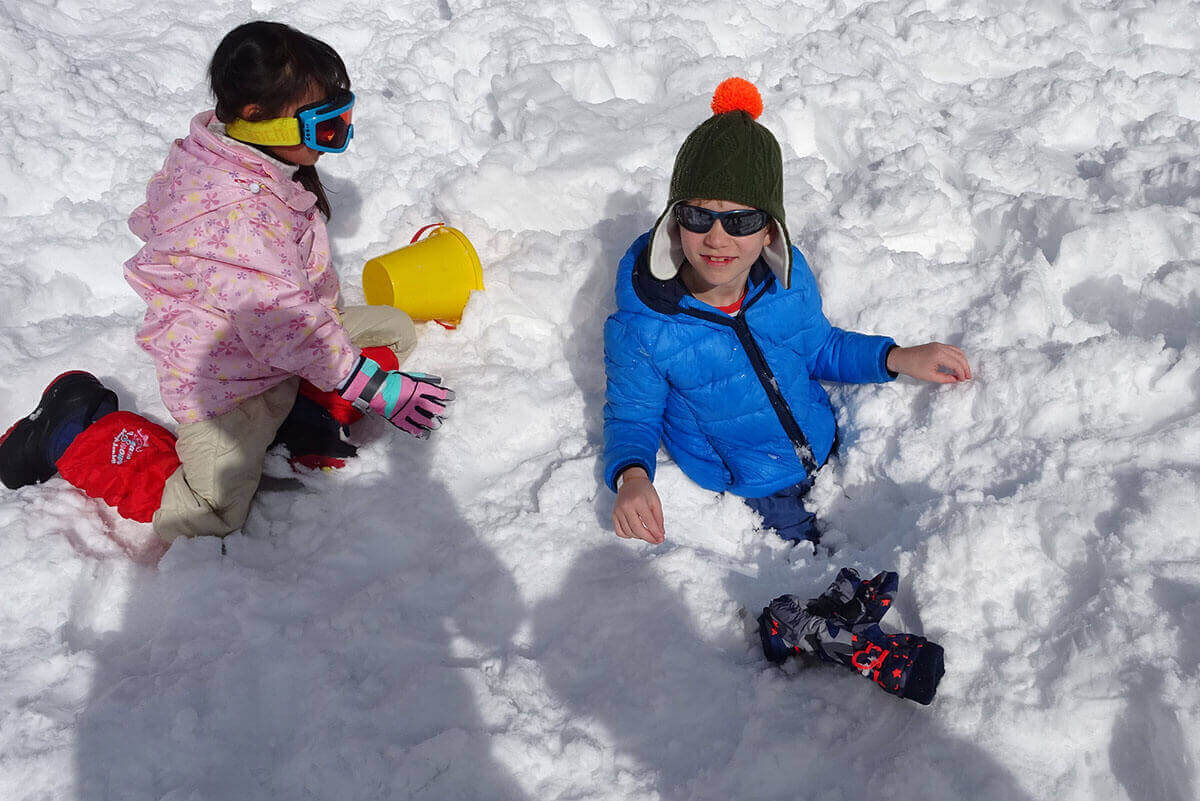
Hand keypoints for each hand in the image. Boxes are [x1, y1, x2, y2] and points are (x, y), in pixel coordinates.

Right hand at [339, 356, 454, 438]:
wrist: (376, 388)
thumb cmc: (393, 380)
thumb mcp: (411, 376)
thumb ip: (424, 380)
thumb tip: (438, 382)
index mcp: (419, 388)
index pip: (439, 393)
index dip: (448, 396)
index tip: (452, 397)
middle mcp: (416, 400)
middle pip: (435, 409)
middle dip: (443, 412)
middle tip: (445, 413)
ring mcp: (408, 411)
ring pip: (426, 420)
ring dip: (434, 423)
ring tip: (437, 424)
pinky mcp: (400, 420)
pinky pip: (413, 429)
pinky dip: (421, 432)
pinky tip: (426, 434)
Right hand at [612, 467, 664, 543]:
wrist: (631, 483)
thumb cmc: (645, 491)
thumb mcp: (655, 501)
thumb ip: (659, 518)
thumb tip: (660, 534)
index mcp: (639, 501)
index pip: (648, 522)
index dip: (656, 533)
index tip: (661, 539)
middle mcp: (626, 506)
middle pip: (637, 529)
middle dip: (648, 538)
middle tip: (656, 540)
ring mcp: (618, 511)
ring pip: (629, 532)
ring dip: (640, 536)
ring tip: (647, 533)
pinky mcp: (614, 515)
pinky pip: (619, 532)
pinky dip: (628, 535)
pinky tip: (636, 532)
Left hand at [886, 342, 971, 382]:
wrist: (900, 358)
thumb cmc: (912, 368)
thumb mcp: (929, 376)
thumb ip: (945, 378)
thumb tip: (956, 379)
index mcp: (939, 355)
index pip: (956, 364)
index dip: (961, 373)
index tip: (963, 380)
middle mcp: (940, 347)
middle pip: (959, 356)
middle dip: (965, 366)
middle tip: (968, 376)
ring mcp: (938, 345)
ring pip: (957, 351)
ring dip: (962, 360)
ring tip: (964, 371)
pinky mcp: (936, 345)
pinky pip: (951, 349)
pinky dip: (956, 356)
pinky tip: (957, 364)